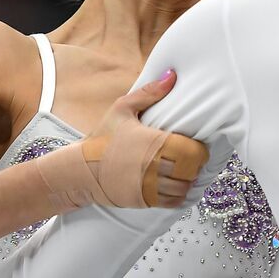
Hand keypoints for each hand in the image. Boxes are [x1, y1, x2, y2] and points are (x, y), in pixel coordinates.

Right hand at [80, 70, 206, 207]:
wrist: (79, 170)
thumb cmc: (102, 137)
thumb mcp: (122, 109)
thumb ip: (149, 92)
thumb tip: (172, 75)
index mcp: (153, 143)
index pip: (193, 152)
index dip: (199, 150)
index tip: (195, 146)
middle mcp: (153, 167)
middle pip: (191, 171)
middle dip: (195, 165)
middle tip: (191, 159)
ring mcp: (149, 187)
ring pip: (184, 189)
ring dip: (188, 181)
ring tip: (184, 172)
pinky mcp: (144, 201)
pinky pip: (173, 203)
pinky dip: (179, 196)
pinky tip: (175, 185)